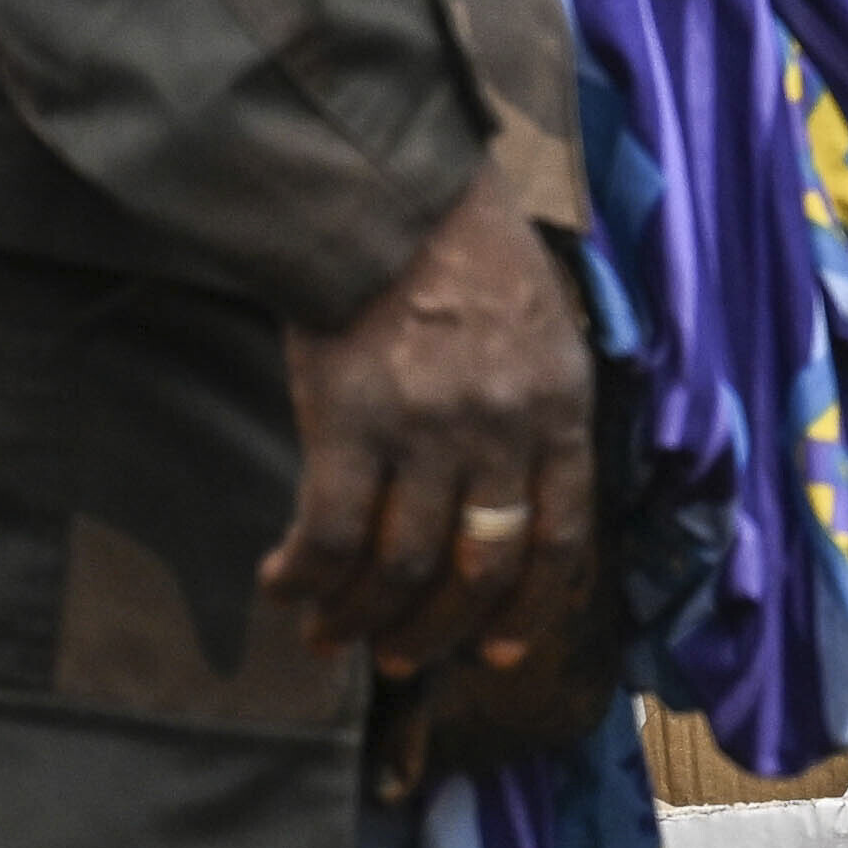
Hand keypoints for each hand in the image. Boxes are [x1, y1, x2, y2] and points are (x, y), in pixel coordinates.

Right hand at [262, 163, 593, 672]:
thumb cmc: (466, 255)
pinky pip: (331, 534)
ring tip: (330, 636)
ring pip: (402, 567)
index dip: (532, 611)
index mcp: (562, 407)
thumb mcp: (542, 330)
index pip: (565, 541)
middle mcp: (504, 428)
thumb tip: (508, 512)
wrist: (392, 190)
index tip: (498, 653)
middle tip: (399, 657)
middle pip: (481, 568)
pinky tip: (283, 582)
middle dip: (437, 631)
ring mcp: (428, 429)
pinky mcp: (349, 422)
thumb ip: (538, 416)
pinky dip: (306, 575)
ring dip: (362, 617)